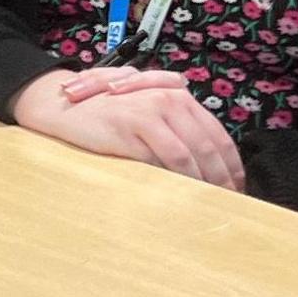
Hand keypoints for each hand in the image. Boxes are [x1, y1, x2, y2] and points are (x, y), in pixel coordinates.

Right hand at [11, 68, 245, 191]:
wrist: (63, 106)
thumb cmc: (105, 113)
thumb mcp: (145, 110)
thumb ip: (174, 124)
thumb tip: (208, 162)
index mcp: (177, 95)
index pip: (217, 134)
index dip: (231, 164)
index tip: (234, 186)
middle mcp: (168, 99)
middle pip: (209, 146)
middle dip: (222, 178)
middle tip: (227, 200)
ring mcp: (149, 112)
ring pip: (191, 154)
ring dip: (204, 182)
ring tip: (209, 201)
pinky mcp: (132, 128)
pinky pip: (166, 159)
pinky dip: (180, 178)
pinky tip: (183, 193)